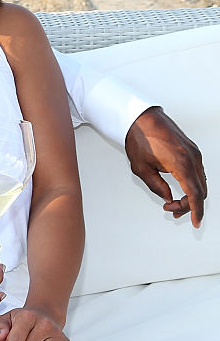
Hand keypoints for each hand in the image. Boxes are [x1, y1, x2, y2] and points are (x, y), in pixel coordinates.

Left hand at [125, 106, 206, 226]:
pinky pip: (198, 172)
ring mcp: (194, 153)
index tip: (195, 223)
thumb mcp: (141, 168)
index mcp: (181, 163)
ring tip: (172, 202)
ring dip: (191, 195)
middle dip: (189, 204)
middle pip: (201, 190)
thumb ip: (156, 186)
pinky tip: (179, 189)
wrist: (140, 117)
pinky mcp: (192, 150)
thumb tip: (168, 197)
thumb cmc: (138, 139)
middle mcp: (193, 158)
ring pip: (201, 182)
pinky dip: (191, 183)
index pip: (195, 194)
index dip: (196, 211)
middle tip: (170, 209)